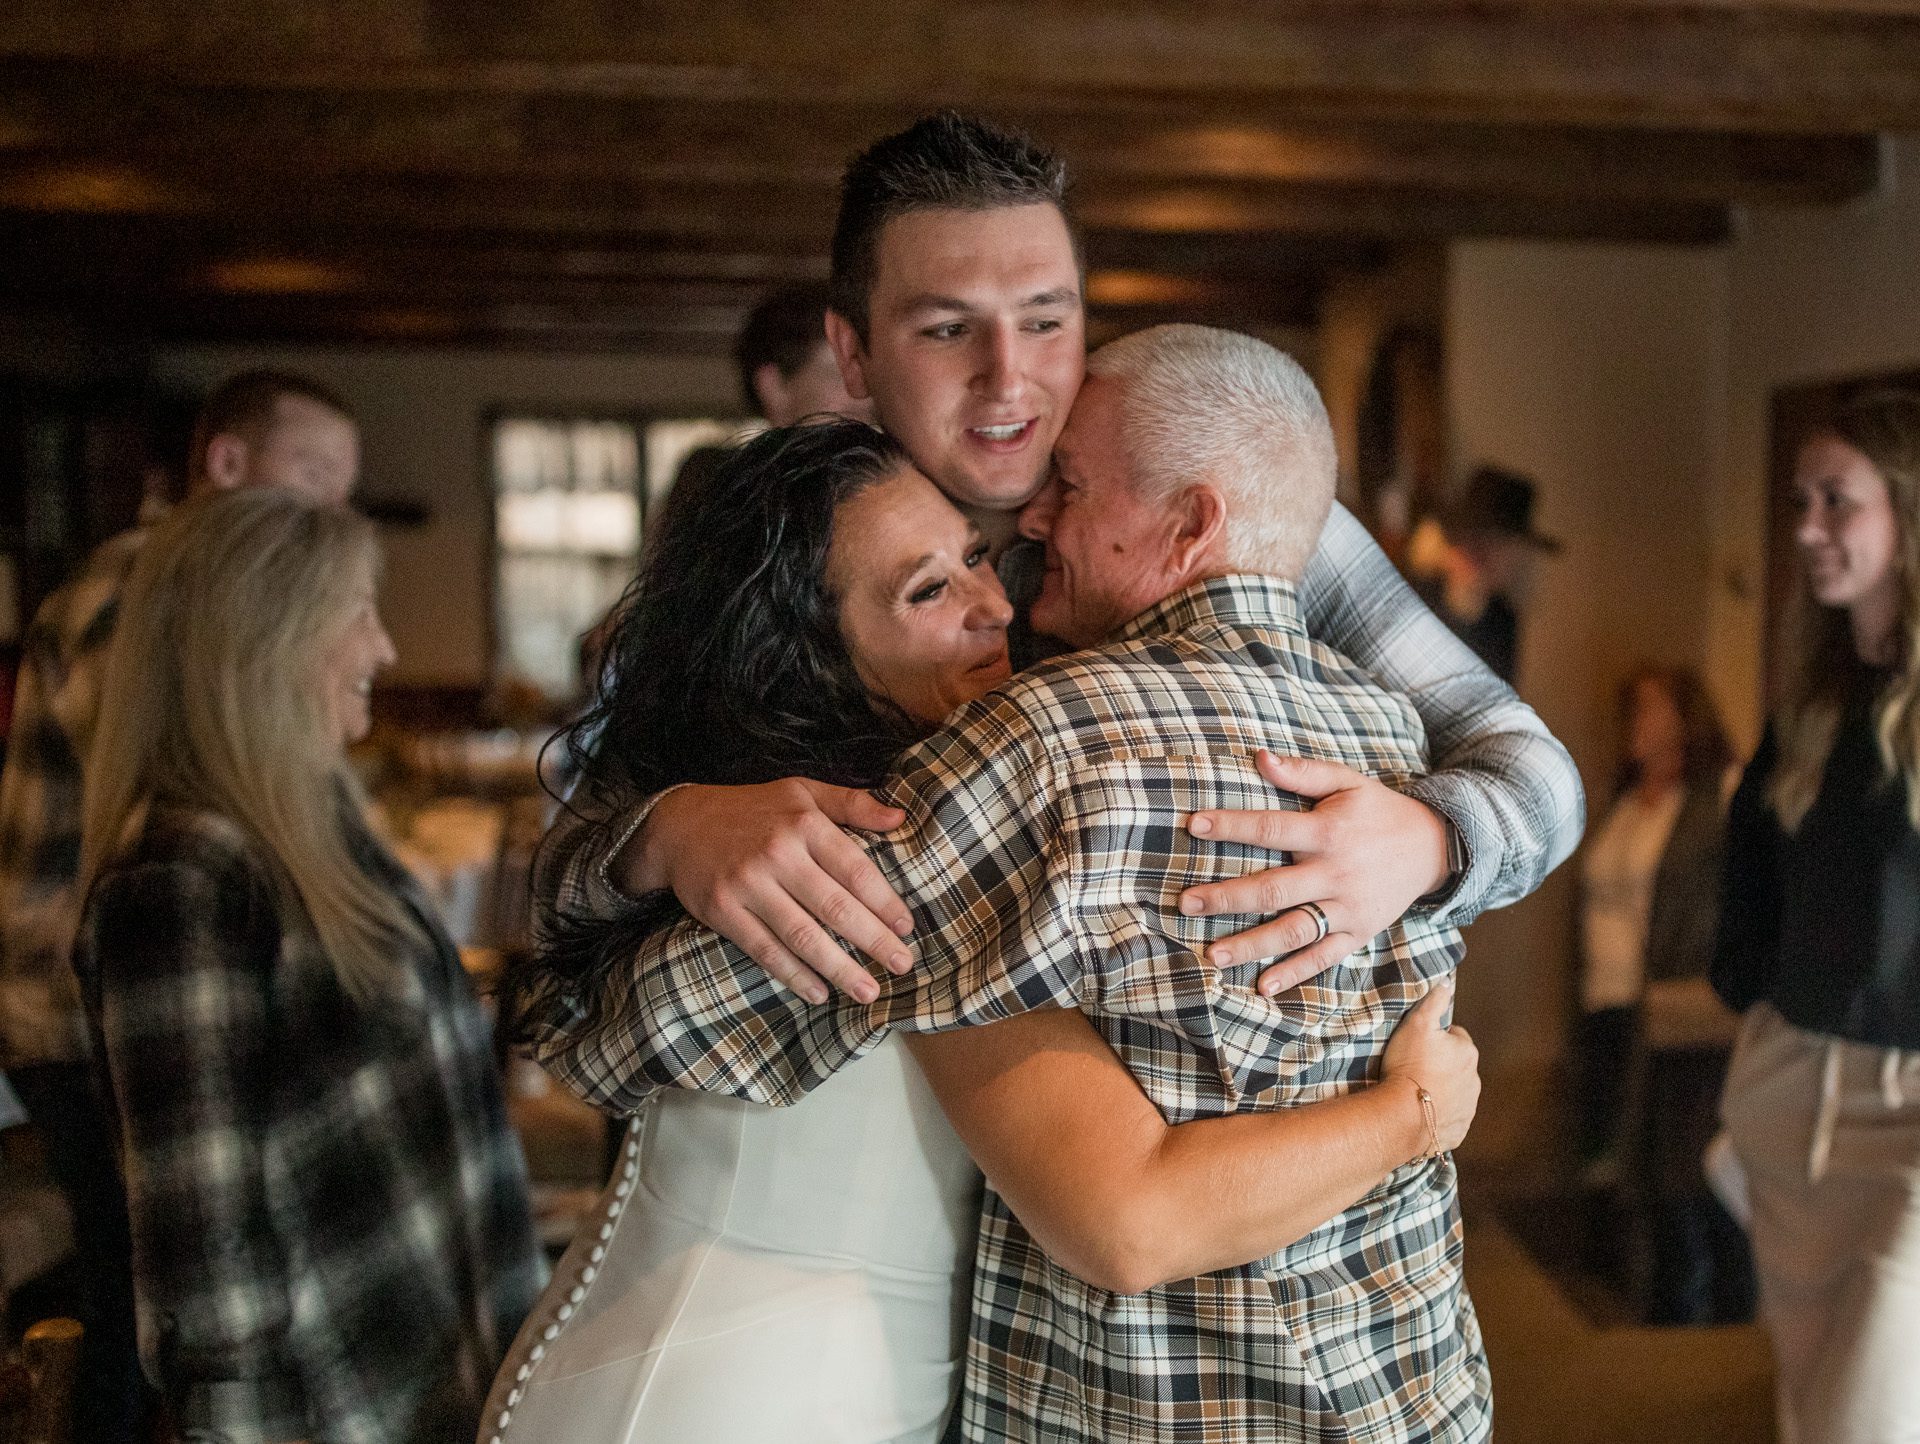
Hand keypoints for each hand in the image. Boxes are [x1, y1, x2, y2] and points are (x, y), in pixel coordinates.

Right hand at [625, 779, 912, 1004]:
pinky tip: (819, 992)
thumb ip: (852, 804)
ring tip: (868, 990)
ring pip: (803, 935)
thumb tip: (900, 819)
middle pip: (834, 906)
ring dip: (839, 967)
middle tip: (902, 965)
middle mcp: (777, 854)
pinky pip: (765, 950)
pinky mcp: (724, 911)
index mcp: (804, 824)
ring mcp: (748, 884)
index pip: (854, 868)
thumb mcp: (802, 792)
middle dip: (873, 940)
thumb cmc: (753, 810)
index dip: (884, 901)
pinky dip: (794, 975)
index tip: (907, 927)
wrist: (680, 824)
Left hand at [1181, 750, 1452, 995]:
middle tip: (1186, 902)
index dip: (1232, 826)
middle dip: (1228, 898)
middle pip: (1274, 889)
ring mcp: (1347, 908)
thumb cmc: (1379, 811)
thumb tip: (1259, 756)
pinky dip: (1294, 974)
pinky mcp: (1358, 933)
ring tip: (1212, 954)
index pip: (1271, 829)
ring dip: (1252, 945)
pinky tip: (1262, 986)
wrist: (1435, 848)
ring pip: (1294, 930)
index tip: (1193, 826)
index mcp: (1329, 832)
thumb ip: (1304, 772)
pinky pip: (1323, 957)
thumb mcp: (1348, 781)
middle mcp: (1336, 874)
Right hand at [1381, 980, 1478, 1156]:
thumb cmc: (1409, 1066)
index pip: (1455, 1037)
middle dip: (1441, 1065)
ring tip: (1415, 1090)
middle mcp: (1474, 1079)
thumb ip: (1434, 1001)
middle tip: (1414, 1066)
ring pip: (1456, 1091)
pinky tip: (1420, 1110)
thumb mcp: (1417, 1024)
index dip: (1436, 1039)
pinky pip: (1450, 1116)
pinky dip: (1439, 1113)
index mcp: (1467, 1052)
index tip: (1419, 1045)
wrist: (1404, 1115)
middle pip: (1457, 1065)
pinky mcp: (1459, 1129)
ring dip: (1441, 1089)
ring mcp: (1468, 1107)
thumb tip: (1446, 982)